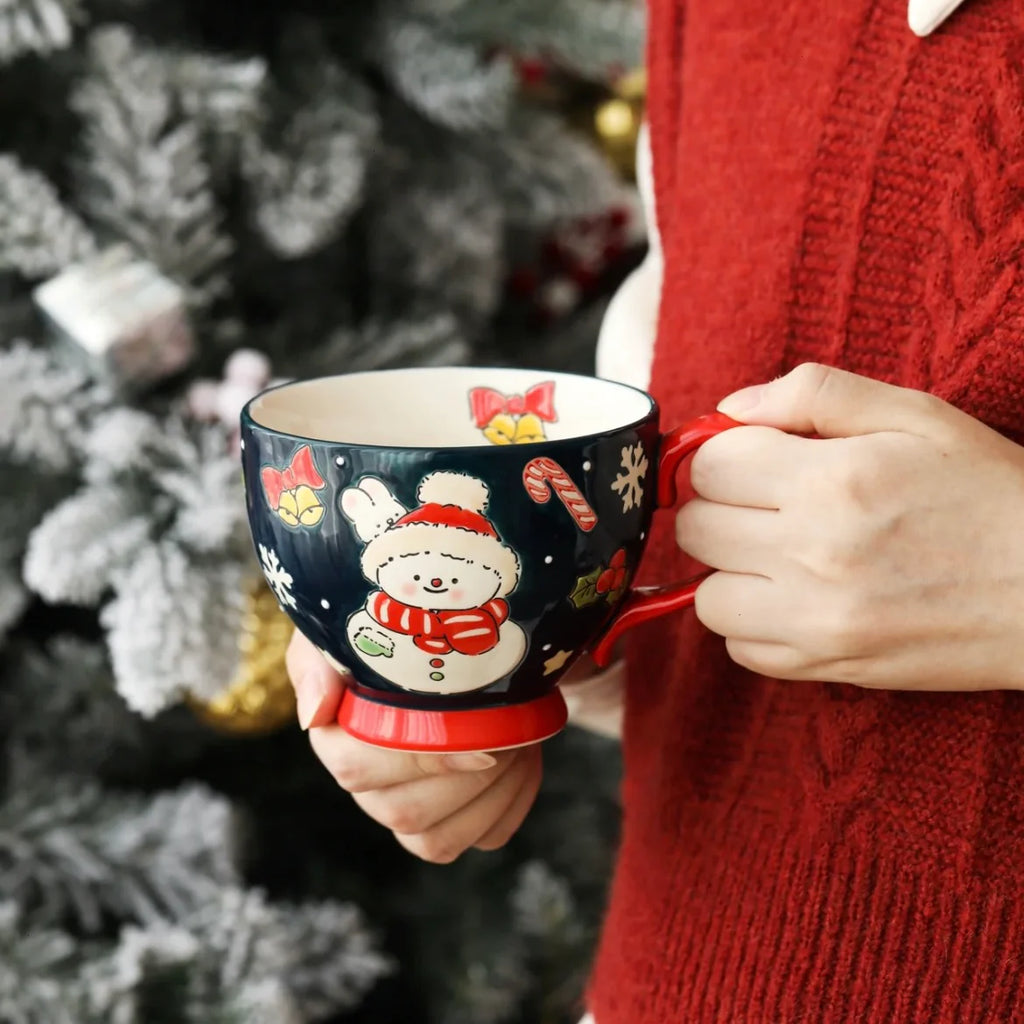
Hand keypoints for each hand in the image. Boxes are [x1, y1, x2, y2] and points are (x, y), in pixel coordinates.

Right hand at [286, 631, 541, 862]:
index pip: (356, 768)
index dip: (419, 753)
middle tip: (508, 725)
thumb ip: (321, 662)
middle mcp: (366, 786)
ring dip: (494, 791)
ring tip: (519, 738)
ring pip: (441, 839)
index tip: (471, 723)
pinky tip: (524, 759)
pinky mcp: (452, 825)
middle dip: (468, 772)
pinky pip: (484, 837)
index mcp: (335, 738)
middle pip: (405, 813)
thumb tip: (316, 713)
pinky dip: (513, 800)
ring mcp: (408, 812)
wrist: (456, 639)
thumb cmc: (396, 631)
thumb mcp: (354, 626)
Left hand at [676, 363, 1023, 689]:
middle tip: (767, 503)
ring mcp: (816, 620)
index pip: (711, 465)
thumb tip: (730, 407)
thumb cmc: (991, 494)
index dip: (727, 454)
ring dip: (730, 569)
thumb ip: (817, 395)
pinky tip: (796, 598)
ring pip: (705, 594)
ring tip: (780, 554)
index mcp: (833, 481)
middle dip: (722, 506)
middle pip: (695, 528)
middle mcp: (813, 554)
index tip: (757, 459)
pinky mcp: (827, 667)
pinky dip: (753, 622)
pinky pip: (738, 647)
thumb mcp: (919, 416)